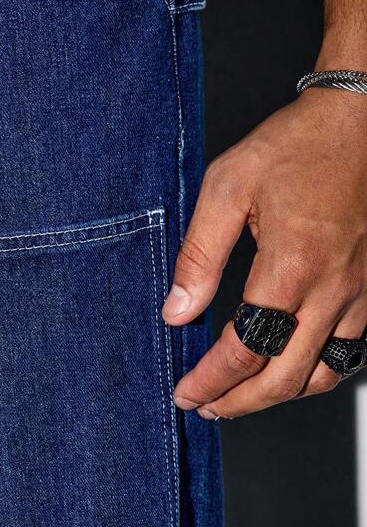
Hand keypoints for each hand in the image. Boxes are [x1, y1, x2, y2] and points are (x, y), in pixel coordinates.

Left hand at [162, 86, 366, 418]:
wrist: (361, 119)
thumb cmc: (298, 144)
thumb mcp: (228, 187)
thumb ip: (199, 255)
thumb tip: (177, 310)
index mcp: (292, 265)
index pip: (245, 350)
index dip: (210, 381)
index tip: (185, 392)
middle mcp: (332, 288)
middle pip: (285, 378)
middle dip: (238, 403)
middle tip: (206, 407)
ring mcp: (359, 292)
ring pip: (324, 375)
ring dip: (278, 396)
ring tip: (241, 397)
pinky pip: (349, 351)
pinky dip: (315, 373)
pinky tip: (290, 368)